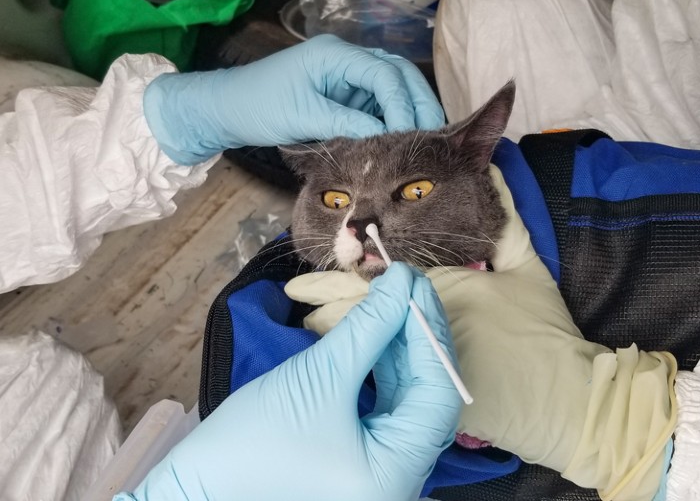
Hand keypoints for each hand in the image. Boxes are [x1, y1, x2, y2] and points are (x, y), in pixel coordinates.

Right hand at [116, 263, 461, 500]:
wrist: (199, 486)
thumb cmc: (252, 441)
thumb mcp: (319, 376)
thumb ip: (368, 327)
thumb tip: (401, 281)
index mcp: (398, 472)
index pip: (439, 392)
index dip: (429, 330)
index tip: (413, 281)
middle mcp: (402, 477)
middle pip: (429, 394)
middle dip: (417, 334)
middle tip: (405, 282)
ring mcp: (383, 469)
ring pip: (410, 397)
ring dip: (401, 346)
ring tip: (391, 298)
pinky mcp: (364, 457)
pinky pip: (388, 406)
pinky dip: (385, 367)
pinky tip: (378, 331)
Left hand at [143, 34, 444, 164]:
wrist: (227, 110)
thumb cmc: (257, 107)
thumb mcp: (302, 118)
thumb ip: (347, 125)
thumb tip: (386, 137)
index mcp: (334, 55)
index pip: (383, 73)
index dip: (402, 103)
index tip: (409, 133)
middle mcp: (346, 61)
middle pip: (397, 74)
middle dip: (418, 102)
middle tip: (434, 134)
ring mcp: (346, 77)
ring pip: (392, 90)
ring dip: (409, 112)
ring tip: (424, 140)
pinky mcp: (343, 96)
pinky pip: (377, 106)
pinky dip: (392, 122)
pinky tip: (401, 141)